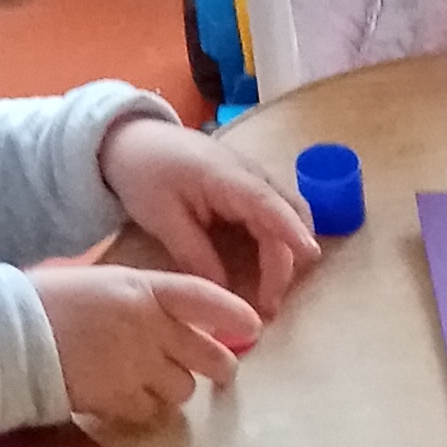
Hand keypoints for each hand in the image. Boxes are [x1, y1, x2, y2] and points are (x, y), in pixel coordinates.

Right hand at [33, 261, 261, 424]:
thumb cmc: (46, 301)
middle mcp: (149, 327)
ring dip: (174, 388)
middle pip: (210, 356)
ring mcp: (137, 366)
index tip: (254, 326)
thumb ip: (141, 300)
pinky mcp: (120, 399)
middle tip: (216, 370)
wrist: (8, 334)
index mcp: (142, 289)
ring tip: (146, 380)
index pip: (203, 298)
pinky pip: (153, 413)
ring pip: (184, 390)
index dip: (234, 313)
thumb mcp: (101, 283)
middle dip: (219, 366)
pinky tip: (122, 397)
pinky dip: (144, 410)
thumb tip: (172, 320)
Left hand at [99, 114, 321, 315]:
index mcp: (225, 176)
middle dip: (286, 262)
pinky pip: (278, 215)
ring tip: (270, 294)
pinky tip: (267, 270)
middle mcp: (250, 174)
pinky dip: (280, 243)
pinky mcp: (252, 187)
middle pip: (287, 217)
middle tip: (268, 306)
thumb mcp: (162, 217)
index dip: (291, 230)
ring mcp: (255, 178)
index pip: (268, 204)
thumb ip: (194, 253)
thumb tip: (223, 293)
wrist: (136, 140)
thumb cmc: (144, 174)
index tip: (310, 256)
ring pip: (290, 215)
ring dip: (287, 254)